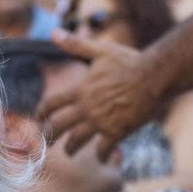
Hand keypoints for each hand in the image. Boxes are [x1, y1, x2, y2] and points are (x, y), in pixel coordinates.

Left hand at [38, 29, 165, 157]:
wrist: (153, 77)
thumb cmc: (129, 62)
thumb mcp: (100, 50)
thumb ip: (76, 45)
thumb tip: (53, 32)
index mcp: (81, 90)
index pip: (52, 103)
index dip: (42, 112)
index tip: (39, 118)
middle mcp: (87, 108)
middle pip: (59, 126)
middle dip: (50, 136)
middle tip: (47, 142)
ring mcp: (101, 121)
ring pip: (77, 140)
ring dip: (71, 149)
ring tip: (70, 153)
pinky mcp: (117, 131)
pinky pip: (104, 149)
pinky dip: (101, 156)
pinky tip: (102, 159)